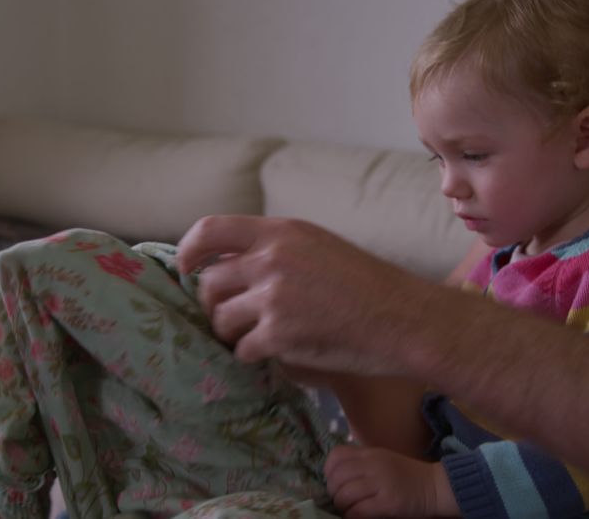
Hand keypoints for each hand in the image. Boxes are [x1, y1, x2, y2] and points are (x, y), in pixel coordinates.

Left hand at [177, 215, 439, 374]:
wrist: (403, 318)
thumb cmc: (367, 284)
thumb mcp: (318, 246)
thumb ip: (276, 248)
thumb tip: (230, 263)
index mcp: (280, 232)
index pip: (210, 231)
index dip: (189, 251)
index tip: (185, 268)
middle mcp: (271, 260)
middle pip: (209, 284)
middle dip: (214, 305)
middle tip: (232, 318)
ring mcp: (274, 298)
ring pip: (221, 319)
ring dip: (231, 333)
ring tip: (255, 337)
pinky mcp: (279, 335)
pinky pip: (242, 349)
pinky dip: (253, 356)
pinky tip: (274, 353)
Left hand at [324, 445, 457, 517]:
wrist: (435, 487)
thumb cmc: (407, 476)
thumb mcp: (382, 460)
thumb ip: (361, 463)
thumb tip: (335, 477)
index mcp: (370, 453)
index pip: (336, 456)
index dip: (328, 471)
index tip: (334, 482)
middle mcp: (373, 465)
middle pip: (336, 478)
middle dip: (333, 492)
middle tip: (341, 500)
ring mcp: (380, 483)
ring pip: (344, 495)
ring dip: (341, 506)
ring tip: (349, 509)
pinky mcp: (387, 502)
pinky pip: (357, 510)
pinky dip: (351, 516)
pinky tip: (357, 516)